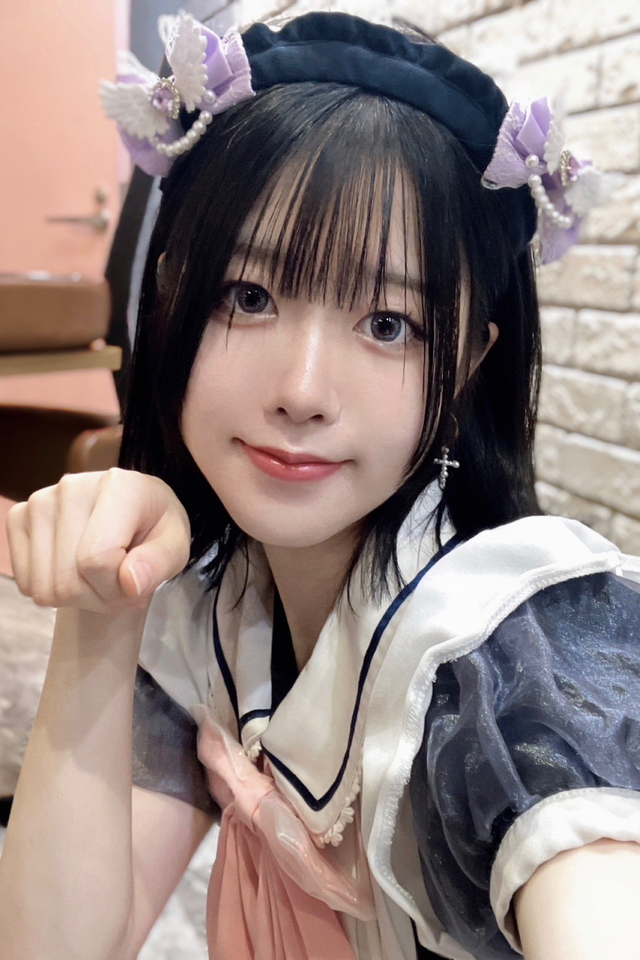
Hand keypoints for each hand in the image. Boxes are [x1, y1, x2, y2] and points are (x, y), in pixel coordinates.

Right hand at [6, 468, 190, 612]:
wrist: (132, 515)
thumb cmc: (155, 530)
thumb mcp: (176, 547)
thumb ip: (159, 564)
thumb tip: (129, 582)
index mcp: (119, 487)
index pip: (97, 560)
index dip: (117, 590)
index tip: (136, 584)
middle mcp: (72, 487)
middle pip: (68, 581)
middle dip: (100, 598)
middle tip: (120, 584)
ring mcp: (40, 501)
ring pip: (45, 588)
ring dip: (76, 598)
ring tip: (101, 577)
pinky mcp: (19, 517)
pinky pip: (27, 583)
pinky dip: (52, 590)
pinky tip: (75, 570)